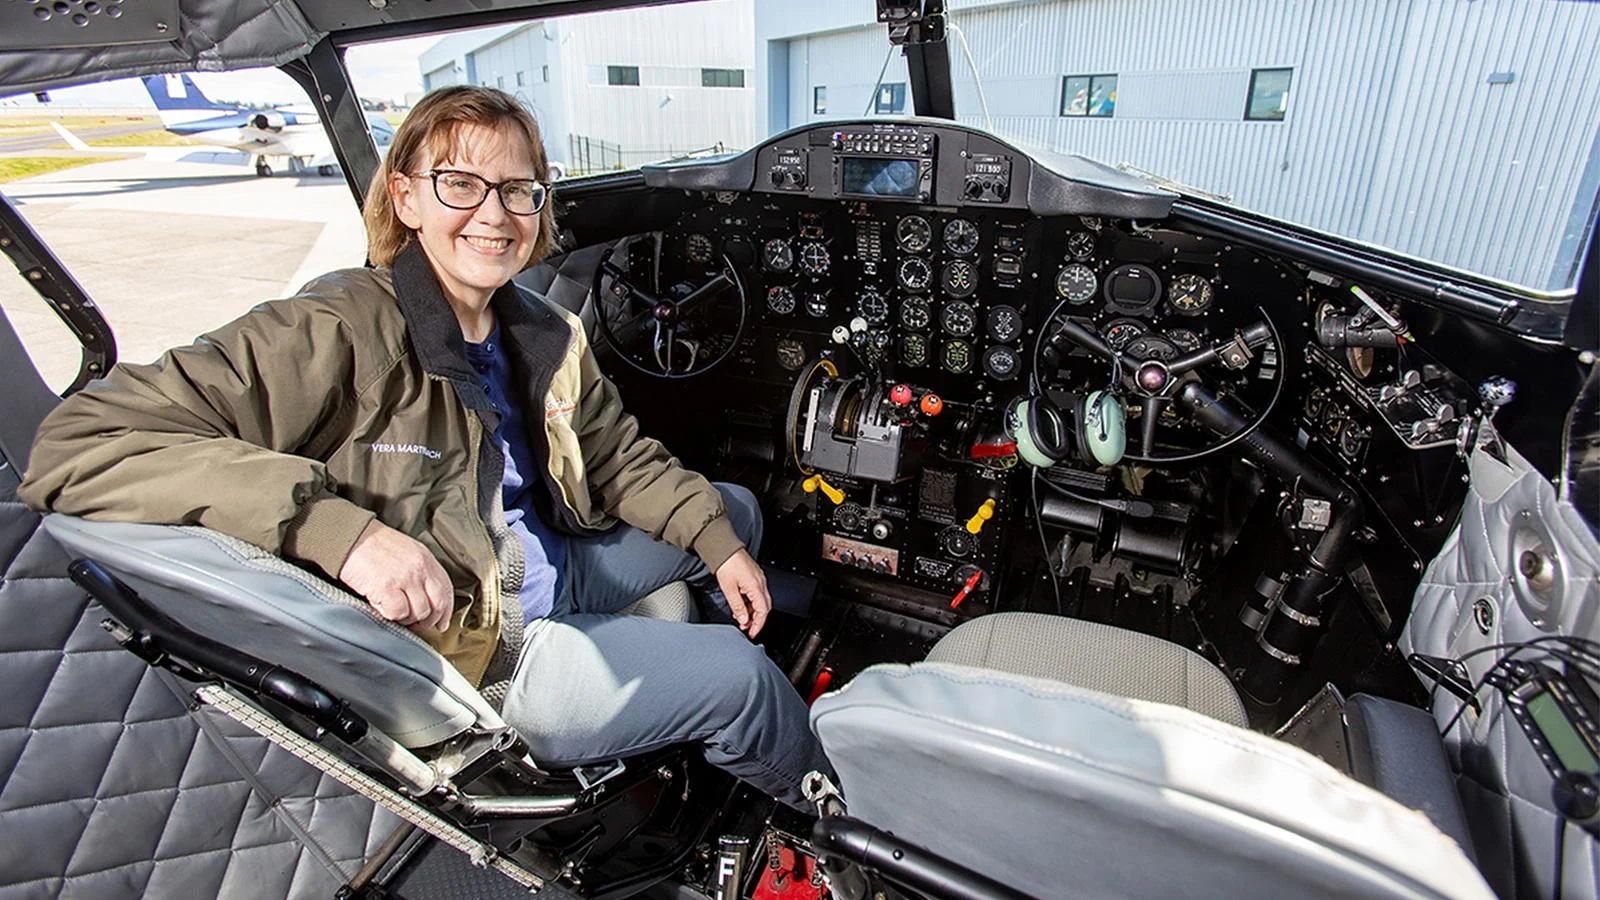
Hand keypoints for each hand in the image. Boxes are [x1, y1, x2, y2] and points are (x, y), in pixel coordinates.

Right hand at [339, 520, 454, 632]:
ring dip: (407, 619)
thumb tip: (427, 598)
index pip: (446, 589)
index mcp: (425, 558)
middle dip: (429, 620)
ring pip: (418, 612)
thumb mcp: (407, 551)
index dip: (446, 611)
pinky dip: (391, 616)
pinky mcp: (386, 587)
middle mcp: (419, 568)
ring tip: (395, 613)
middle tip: (417, 625)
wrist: (351, 536)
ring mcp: (404, 578)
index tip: (441, 623)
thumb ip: (420, 572)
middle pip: (437, 604)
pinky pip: (398, 613)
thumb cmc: (374, 545)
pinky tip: (383, 608)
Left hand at [715, 548, 771, 637]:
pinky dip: (750, 602)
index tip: (752, 633)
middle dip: (756, 620)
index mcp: (756, 586)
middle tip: (746, 628)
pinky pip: (757, 593)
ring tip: (740, 617)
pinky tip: (741, 605)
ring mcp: (758, 579)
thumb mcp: (729, 589)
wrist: (724, 548)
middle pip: (764, 607)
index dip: (758, 624)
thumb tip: (743, 620)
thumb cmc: (726, 564)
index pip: (763, 611)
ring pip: (761, 601)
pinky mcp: (754, 576)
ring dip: (752, 611)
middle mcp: (760, 582)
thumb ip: (737, 606)